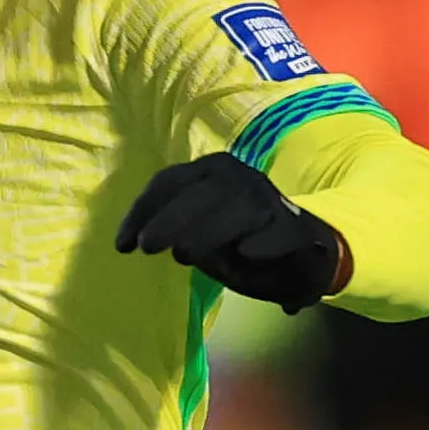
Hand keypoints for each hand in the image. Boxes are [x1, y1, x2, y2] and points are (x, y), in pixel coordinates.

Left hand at [116, 155, 349, 312]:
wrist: (307, 256)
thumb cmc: (242, 242)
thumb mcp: (200, 232)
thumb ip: (174, 227)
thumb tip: (139, 238)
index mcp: (212, 173)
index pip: (170, 181)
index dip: (142, 211)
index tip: (122, 246)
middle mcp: (241, 179)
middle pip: (202, 191)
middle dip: (171, 218)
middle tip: (147, 248)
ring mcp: (271, 202)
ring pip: (238, 208)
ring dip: (208, 231)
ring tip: (185, 256)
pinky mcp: (298, 229)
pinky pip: (279, 233)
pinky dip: (262, 243)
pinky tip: (247, 254)